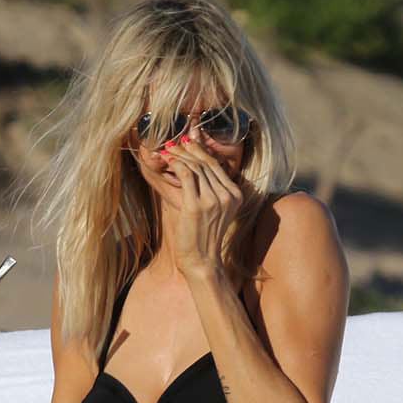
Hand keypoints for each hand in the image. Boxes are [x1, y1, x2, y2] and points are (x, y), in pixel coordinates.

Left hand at [161, 134, 246, 278]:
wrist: (201, 261)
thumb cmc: (202, 236)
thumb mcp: (213, 210)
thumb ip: (208, 188)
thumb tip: (193, 164)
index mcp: (236, 195)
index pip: (216, 165)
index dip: (199, 150)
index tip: (187, 141)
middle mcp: (228, 196)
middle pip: (205, 163)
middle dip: (187, 150)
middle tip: (172, 143)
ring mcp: (213, 201)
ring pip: (194, 167)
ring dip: (178, 156)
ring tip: (166, 150)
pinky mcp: (196, 206)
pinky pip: (186, 176)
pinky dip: (175, 164)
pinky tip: (166, 160)